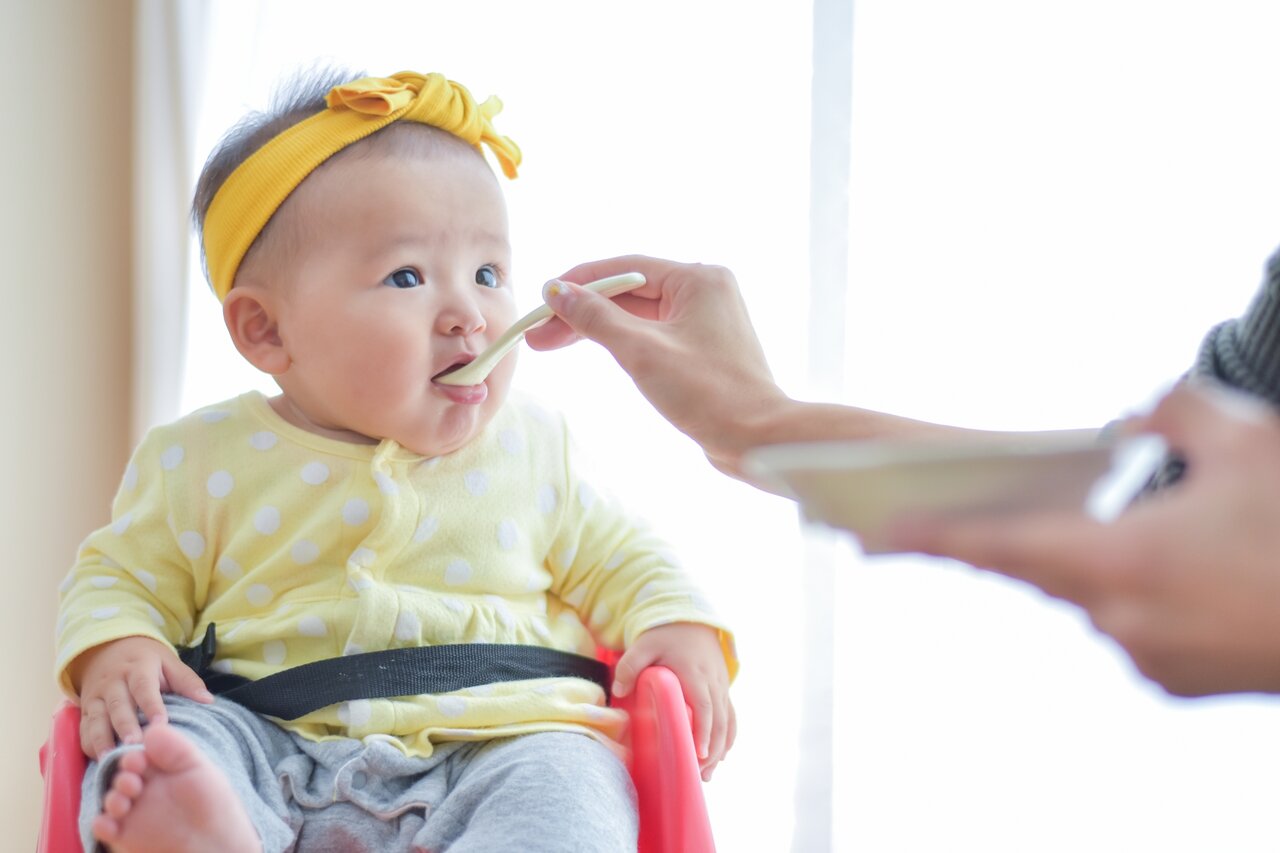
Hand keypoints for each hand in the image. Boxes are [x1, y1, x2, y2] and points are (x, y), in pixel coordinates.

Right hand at [68, 636, 213, 758]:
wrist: (108, 647)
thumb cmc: (146, 660)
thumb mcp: (168, 661)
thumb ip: (186, 681)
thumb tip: (208, 700)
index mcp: (137, 668)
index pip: (144, 687)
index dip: (152, 706)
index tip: (161, 724)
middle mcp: (113, 683)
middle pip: (118, 706)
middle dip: (125, 727)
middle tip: (134, 746)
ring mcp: (95, 697)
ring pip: (97, 719)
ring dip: (103, 739)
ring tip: (111, 759)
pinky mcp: (84, 709)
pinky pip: (84, 727)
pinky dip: (88, 744)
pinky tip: (97, 759)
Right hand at [527, 255, 788, 473]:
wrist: (757, 439)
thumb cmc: (708, 392)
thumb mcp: (642, 351)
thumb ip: (597, 318)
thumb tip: (558, 291)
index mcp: (699, 279)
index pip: (625, 269)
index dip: (579, 283)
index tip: (543, 300)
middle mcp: (706, 292)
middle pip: (629, 294)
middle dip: (582, 312)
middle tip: (538, 335)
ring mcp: (706, 322)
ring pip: (638, 316)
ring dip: (596, 330)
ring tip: (551, 344)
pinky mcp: (702, 350)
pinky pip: (652, 335)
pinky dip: (621, 342)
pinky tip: (592, 348)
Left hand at [612, 622, 735, 780]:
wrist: (690, 618)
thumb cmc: (664, 634)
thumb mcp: (643, 644)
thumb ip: (630, 666)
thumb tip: (618, 692)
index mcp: (694, 674)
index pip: (704, 707)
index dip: (703, 731)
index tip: (699, 754)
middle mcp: (712, 682)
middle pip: (719, 721)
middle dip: (713, 749)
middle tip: (701, 775)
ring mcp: (721, 685)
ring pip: (728, 721)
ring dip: (721, 747)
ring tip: (709, 773)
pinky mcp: (723, 688)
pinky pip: (731, 715)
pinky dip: (729, 735)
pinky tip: (721, 754)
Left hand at [886, 381, 1279, 696]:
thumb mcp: (1248, 440)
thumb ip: (1174, 411)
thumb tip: (1138, 418)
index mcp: (1121, 560)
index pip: (1001, 545)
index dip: (936, 536)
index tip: (880, 534)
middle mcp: (1120, 618)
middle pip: (1044, 567)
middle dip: (1023, 534)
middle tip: (980, 508)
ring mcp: (1148, 657)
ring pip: (1093, 594)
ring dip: (1100, 559)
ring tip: (1142, 524)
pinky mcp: (1175, 681)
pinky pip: (1132, 623)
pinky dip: (1139, 591)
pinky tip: (1181, 565)